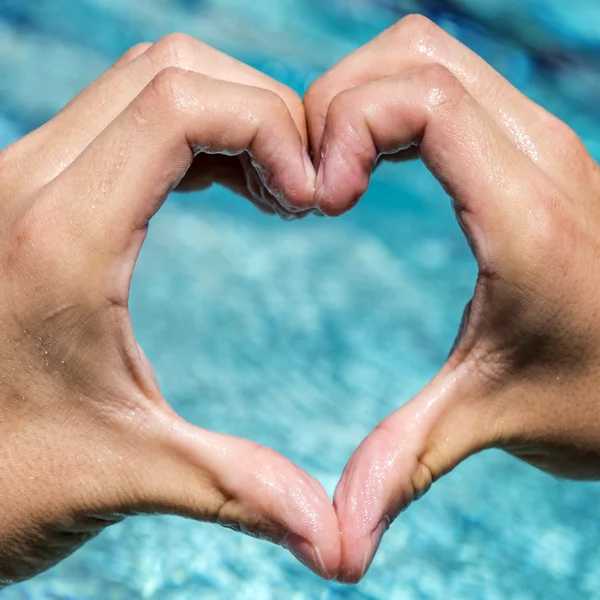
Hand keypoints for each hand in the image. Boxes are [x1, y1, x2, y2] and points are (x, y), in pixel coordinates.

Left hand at [0, 34, 339, 584]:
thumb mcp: (125, 476)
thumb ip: (241, 492)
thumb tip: (337, 544)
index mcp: (58, 240)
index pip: (179, 103)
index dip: (270, 127)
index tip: (312, 196)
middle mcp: (28, 186)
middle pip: (169, 71)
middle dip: (261, 112)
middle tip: (303, 190)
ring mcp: (22, 182)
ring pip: (145, 83)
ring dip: (228, 118)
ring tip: (276, 190)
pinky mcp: (31, 194)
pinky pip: (125, 119)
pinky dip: (195, 135)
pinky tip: (230, 187)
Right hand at [302, 15, 599, 581]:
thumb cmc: (596, 399)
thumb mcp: (491, 424)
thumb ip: (404, 466)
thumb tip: (336, 549)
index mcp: (524, 217)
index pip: (423, 100)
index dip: (347, 128)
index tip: (321, 202)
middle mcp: (536, 156)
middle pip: (412, 54)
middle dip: (336, 104)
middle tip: (313, 185)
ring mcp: (536, 140)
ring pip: (426, 53)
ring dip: (361, 97)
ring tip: (333, 172)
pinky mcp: (526, 146)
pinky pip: (443, 80)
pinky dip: (387, 102)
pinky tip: (368, 164)